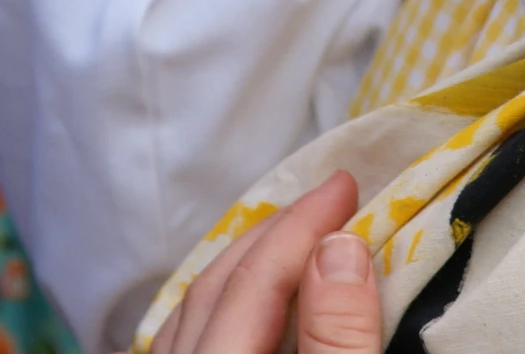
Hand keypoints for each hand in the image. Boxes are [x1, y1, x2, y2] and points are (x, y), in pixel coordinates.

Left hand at [161, 172, 380, 353]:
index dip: (301, 226)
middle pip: (215, 289)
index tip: (344, 185)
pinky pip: (180, 344)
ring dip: (240, 269)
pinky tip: (234, 301)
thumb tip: (340, 246)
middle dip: (271, 237)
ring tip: (289, 240)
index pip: (252, 280)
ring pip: (190, 314)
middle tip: (327, 202)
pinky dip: (212, 310)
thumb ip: (337, 335)